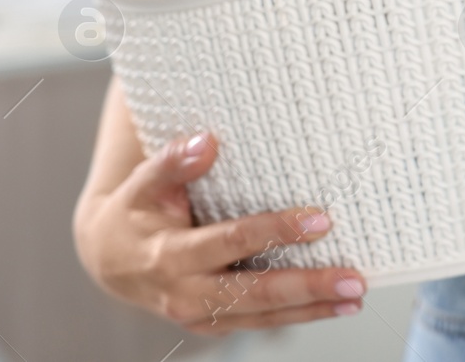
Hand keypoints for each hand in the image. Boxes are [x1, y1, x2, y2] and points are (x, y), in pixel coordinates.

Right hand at [73, 132, 366, 335]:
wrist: (109, 259)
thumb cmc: (135, 212)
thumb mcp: (143, 184)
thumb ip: (172, 162)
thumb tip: (206, 141)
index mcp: (170, 255)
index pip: (232, 241)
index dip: (277, 231)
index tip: (321, 220)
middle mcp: (186, 293)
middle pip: (255, 292)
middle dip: (307, 286)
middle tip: (353, 280)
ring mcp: (200, 316)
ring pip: (263, 316)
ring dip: (312, 308)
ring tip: (355, 297)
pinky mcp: (213, 324)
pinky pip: (260, 322)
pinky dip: (298, 316)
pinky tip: (334, 306)